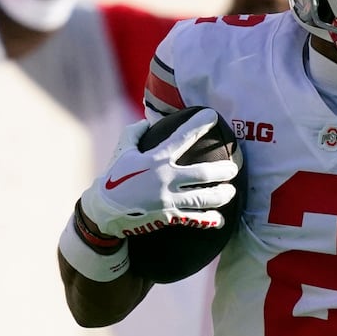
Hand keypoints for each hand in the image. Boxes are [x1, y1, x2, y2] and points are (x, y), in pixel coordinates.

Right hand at [79, 113, 238, 238]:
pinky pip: (192, 219)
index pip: (181, 138)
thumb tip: (146, 121)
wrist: (102, 210)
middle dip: (222, 171)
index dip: (198, 125)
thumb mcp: (122, 151)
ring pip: (202, 198)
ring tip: (231, 192)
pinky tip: (220, 219)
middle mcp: (164, 179)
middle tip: (234, 168)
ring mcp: (167, 200)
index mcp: (155, 159)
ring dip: (220, 195)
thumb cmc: (113, 177)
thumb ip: (134, 133)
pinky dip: (208, 220)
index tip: (213, 115)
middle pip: (202, 174)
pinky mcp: (167, 217)